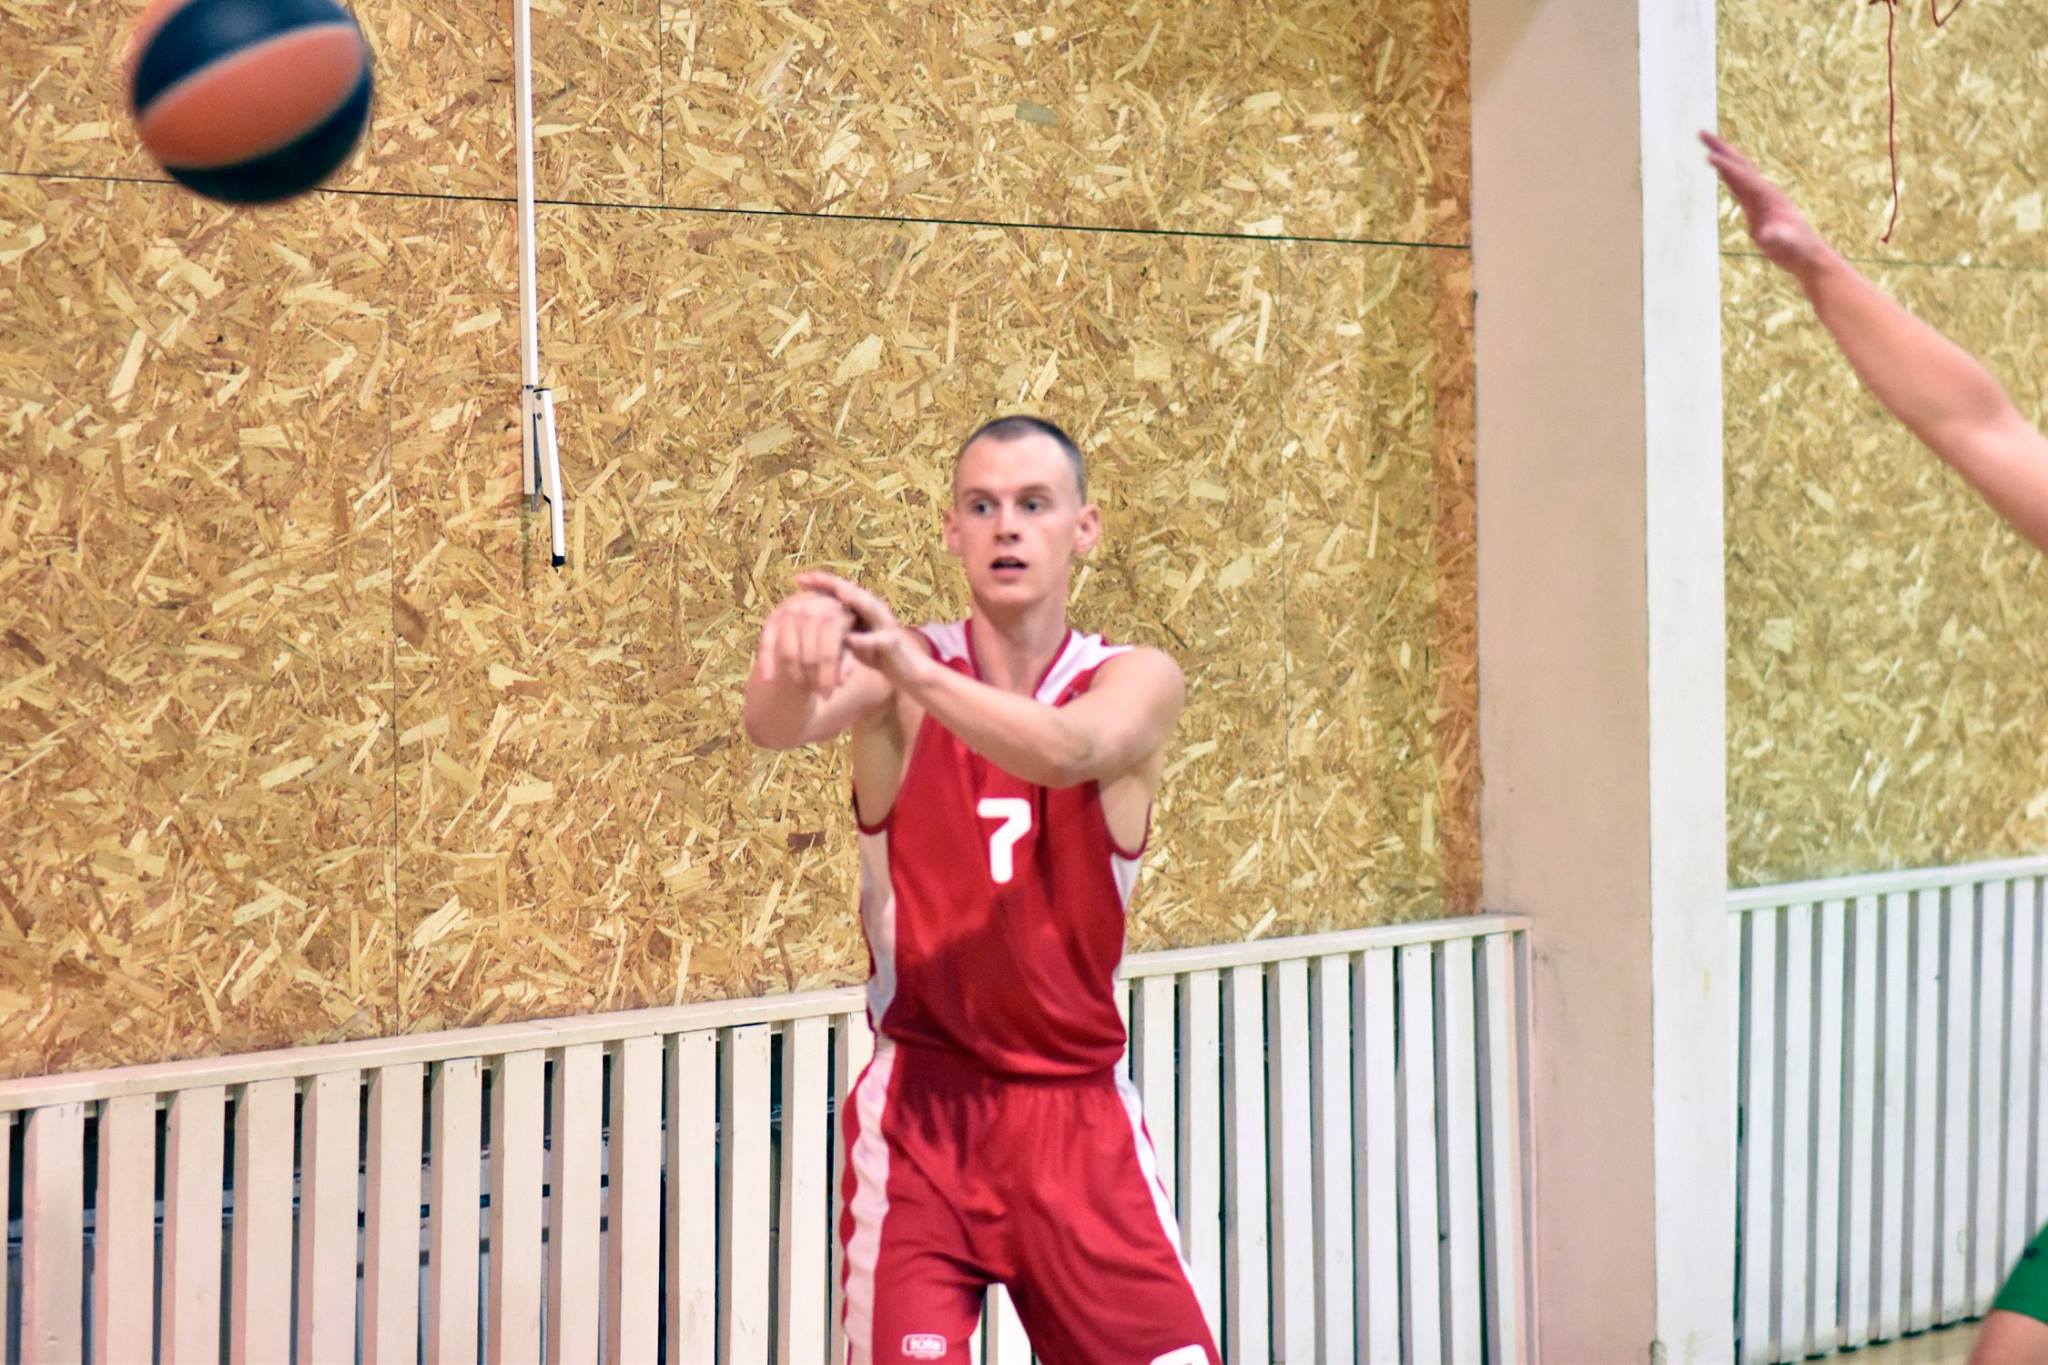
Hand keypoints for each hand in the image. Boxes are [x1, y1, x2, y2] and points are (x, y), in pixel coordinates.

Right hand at [757, 587, 856, 696]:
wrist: (818, 613)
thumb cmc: (837, 635)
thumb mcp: (848, 648)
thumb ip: (847, 664)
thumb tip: (840, 682)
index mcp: (834, 613)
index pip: (828, 652)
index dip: (827, 678)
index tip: (827, 696)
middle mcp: (810, 608)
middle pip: (808, 655)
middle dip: (812, 679)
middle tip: (816, 692)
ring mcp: (789, 610)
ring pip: (788, 653)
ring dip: (795, 675)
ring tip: (803, 686)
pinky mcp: (772, 616)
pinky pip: (766, 644)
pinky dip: (766, 662)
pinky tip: (768, 679)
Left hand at [795, 571, 925, 684]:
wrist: (904, 670)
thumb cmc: (873, 651)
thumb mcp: (850, 635)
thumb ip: (834, 625)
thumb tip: (808, 618)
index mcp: (863, 607)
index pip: (841, 590)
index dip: (821, 583)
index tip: (798, 578)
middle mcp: (875, 610)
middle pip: (853, 591)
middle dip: (832, 584)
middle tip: (812, 577)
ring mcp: (885, 624)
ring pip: (869, 608)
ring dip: (854, 599)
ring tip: (838, 593)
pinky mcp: (892, 643)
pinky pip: (878, 640)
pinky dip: (864, 640)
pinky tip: (850, 639)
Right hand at [1702, 132, 1831, 277]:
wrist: (1806, 253)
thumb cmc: (1796, 250)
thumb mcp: (1785, 245)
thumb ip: (1777, 238)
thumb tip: (1767, 236)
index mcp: (1768, 196)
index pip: (1742, 177)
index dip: (1725, 167)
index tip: (1708, 156)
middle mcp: (1764, 191)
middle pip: (1740, 164)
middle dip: (1721, 149)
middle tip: (1701, 134)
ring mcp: (1761, 197)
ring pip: (1739, 171)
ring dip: (1723, 157)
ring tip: (1706, 146)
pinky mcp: (1757, 206)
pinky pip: (1739, 184)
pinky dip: (1728, 173)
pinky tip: (1720, 169)